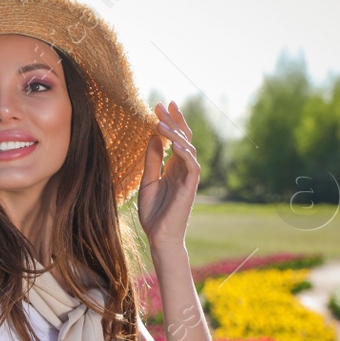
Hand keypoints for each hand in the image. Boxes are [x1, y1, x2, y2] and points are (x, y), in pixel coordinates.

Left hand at [137, 100, 200, 252]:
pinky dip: (184, 153)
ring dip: (175, 134)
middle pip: (183, 137)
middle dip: (173, 120)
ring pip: (187, 148)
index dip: (170, 121)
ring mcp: (188, 176)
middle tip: (162, 104)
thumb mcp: (147, 181)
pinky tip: (174, 144)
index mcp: (173, 166)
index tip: (160, 105)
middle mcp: (183, 168)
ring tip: (160, 123)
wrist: (159, 236)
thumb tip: (152, 137)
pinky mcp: (191, 186)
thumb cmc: (154, 213)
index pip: (175, 138)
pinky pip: (192, 165)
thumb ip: (151, 160)